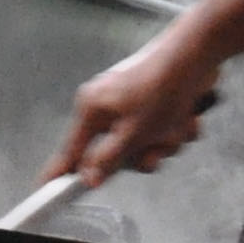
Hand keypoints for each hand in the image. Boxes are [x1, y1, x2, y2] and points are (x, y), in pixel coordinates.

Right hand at [52, 32, 222, 180]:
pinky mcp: (155, 100)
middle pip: (116, 152)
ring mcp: (132, 103)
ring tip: (176, 123)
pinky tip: (186, 114)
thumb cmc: (162, 85)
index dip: (60, 172)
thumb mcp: (132, 132)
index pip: (70, 150)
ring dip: (166, 141)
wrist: (198, 52)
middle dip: (143, 154)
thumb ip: (108, 159)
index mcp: (92, 109)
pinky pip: (163, 130)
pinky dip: (177, 127)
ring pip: (146, 144)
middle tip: (155, 146)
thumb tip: (89, 178)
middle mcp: (107, 104)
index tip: (46, 190)